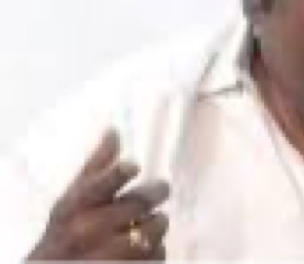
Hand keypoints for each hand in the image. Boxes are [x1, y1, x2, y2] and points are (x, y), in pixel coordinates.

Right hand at [27, 129, 169, 259]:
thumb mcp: (72, 199)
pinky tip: (142, 248)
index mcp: (77, 206)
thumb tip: (114, 131)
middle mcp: (89, 230)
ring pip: (155, 228)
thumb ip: (97, 167)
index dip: (121, 172)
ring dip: (157, 223)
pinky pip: (160, 253)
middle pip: (141, 203)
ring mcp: (109, 254)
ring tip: (144, 223)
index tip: (133, 167)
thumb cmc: (65, 232)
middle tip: (158, 192)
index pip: (103, 183)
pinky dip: (157, 249)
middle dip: (155, 194)